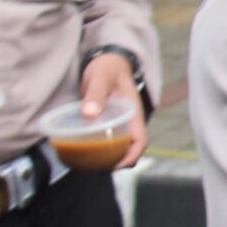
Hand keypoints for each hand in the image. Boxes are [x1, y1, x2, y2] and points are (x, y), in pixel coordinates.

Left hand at [77, 51, 148, 167]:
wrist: (107, 60)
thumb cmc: (107, 67)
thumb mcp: (101, 77)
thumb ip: (96, 94)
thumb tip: (89, 114)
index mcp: (133, 113)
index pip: (141, 140)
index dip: (132, 156)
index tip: (117, 164)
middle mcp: (129, 121)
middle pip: (131, 148)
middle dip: (119, 162)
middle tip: (98, 167)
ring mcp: (121, 122)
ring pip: (121, 146)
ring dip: (110, 157)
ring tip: (91, 162)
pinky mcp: (110, 122)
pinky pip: (110, 140)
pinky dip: (102, 148)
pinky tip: (86, 150)